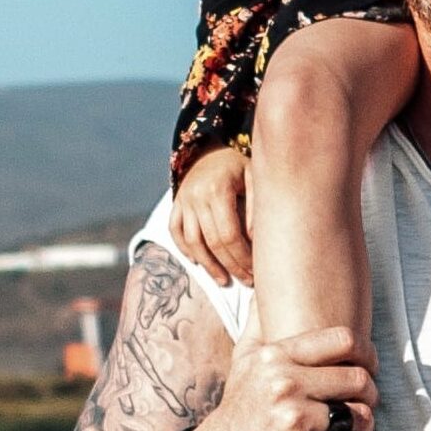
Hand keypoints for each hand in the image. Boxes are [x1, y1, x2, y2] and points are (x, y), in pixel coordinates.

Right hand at [173, 146, 254, 285]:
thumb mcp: (254, 178)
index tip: (255, 269)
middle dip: (231, 265)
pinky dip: (186, 250)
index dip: (242, 256)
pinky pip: (175, 232)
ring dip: (208, 265)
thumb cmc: (239, 167)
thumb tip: (255, 241)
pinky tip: (199, 263)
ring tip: (224, 281)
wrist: (210, 150)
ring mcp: (182, 201)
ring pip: (192, 242)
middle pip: (212, 242)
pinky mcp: (175, 204)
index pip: (230, 234)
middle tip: (246, 280)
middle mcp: (196, 196)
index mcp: (217, 189)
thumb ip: (255, 208)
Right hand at [186, 325, 376, 430]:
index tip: (369, 364)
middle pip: (358, 379)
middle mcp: (284, 386)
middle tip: (367, 400)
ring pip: (361, 415)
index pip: (343, 340)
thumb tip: (262, 285)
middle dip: (370, 392)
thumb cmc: (239, 408)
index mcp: (275, 359)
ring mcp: (294, 421)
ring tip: (360, 425)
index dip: (366, 352)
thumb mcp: (242, 360)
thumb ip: (259, 323)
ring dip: (367, 423)